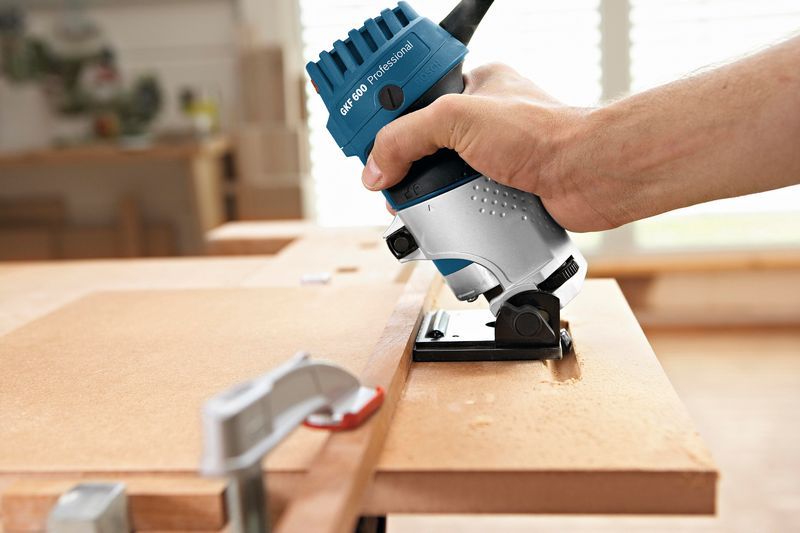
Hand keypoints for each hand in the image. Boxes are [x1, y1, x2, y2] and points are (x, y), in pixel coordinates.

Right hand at [361, 63, 612, 230]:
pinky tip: (446, 222)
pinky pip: (467, 204)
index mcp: (473, 87)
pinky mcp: (505, 190)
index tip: (365, 143)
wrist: (588, 175)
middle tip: (388, 186)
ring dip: (430, 197)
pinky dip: (455, 215)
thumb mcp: (456, 119)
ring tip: (413, 209)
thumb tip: (376, 168)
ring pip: (444, 179)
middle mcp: (483, 122)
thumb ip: (406, 137)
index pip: (415, 99)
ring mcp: (495, 158)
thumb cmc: (542, 132)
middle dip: (406, 168)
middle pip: (425, 145)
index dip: (388, 121)